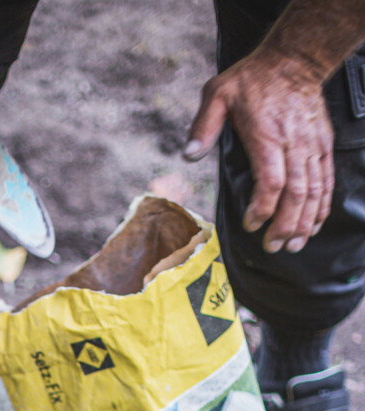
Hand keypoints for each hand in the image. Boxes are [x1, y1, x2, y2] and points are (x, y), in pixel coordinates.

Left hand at [184, 49, 333, 252]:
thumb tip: (188, 154)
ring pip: (314, 191)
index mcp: (267, 135)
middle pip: (296, 194)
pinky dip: (322, 206)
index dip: (262, 209)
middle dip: (285, 226)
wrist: (295, 58)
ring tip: (293, 245)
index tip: (250, 224)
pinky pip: (326, 180)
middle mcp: (293, 143)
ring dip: (304, 222)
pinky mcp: (323, 145)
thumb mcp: (219, 92)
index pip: (271, 182)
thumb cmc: (253, 78)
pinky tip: (313, 226)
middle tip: (272, 247)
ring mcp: (311, 145)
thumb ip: (203, 124)